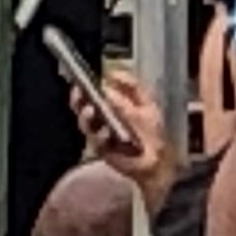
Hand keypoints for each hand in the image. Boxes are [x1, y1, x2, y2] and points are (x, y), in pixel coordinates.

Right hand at [82, 66, 181, 209]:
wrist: (157, 161)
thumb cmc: (152, 132)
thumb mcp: (146, 105)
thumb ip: (132, 88)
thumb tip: (112, 75)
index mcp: (113, 104)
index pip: (94, 91)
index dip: (87, 84)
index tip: (85, 78)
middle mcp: (102, 117)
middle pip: (83, 104)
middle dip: (79, 98)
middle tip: (79, 92)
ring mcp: (100, 133)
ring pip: (85, 121)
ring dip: (86, 115)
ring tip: (90, 111)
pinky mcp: (101, 148)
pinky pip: (96, 140)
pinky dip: (100, 135)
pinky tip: (106, 132)